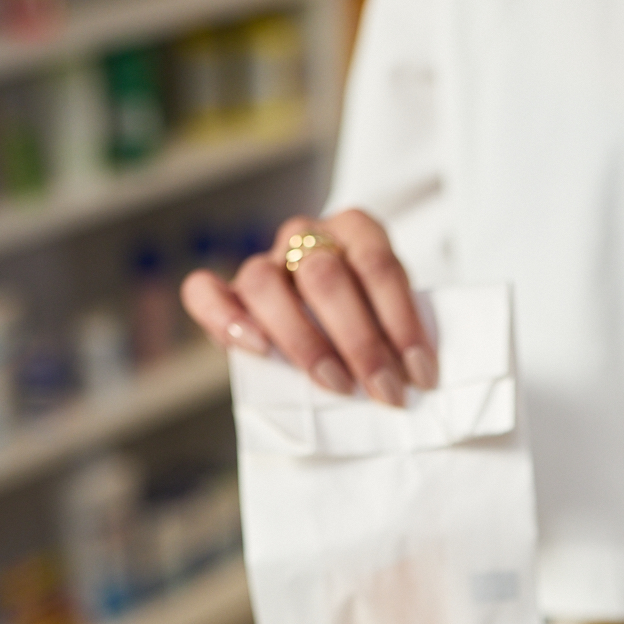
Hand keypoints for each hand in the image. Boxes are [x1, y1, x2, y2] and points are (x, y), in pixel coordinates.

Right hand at [180, 208, 436, 406]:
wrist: (333, 326)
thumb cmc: (374, 328)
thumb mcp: (397, 323)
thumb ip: (401, 339)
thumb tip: (414, 381)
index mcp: (356, 232)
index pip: (378, 265)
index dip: (401, 322)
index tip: (419, 375)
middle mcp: (306, 237)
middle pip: (324, 276)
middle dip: (360, 342)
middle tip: (383, 391)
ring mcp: (264, 261)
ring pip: (264, 282)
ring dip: (303, 340)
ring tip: (334, 385)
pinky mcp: (228, 292)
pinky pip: (204, 292)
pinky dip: (224, 319)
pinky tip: (256, 351)